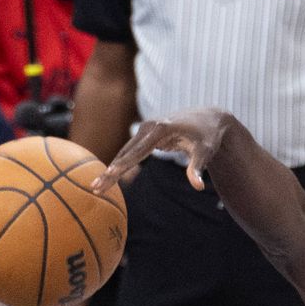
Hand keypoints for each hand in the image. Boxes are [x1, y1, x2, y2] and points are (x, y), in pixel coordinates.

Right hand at [93, 109, 233, 193]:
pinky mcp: (146, 133)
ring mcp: (146, 128)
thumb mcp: (205, 152)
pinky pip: (130, 151)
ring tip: (96, 186)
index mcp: (161, 129)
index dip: (124, 164)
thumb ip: (197, 169)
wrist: (209, 118)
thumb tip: (198, 187)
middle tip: (95, 187)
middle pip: (126, 152)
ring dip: (112, 169)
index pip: (139, 151)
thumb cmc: (208, 136)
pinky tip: (109, 177)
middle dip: (111, 171)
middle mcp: (150, 126)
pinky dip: (120, 163)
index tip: (110, 175)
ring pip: (125, 152)